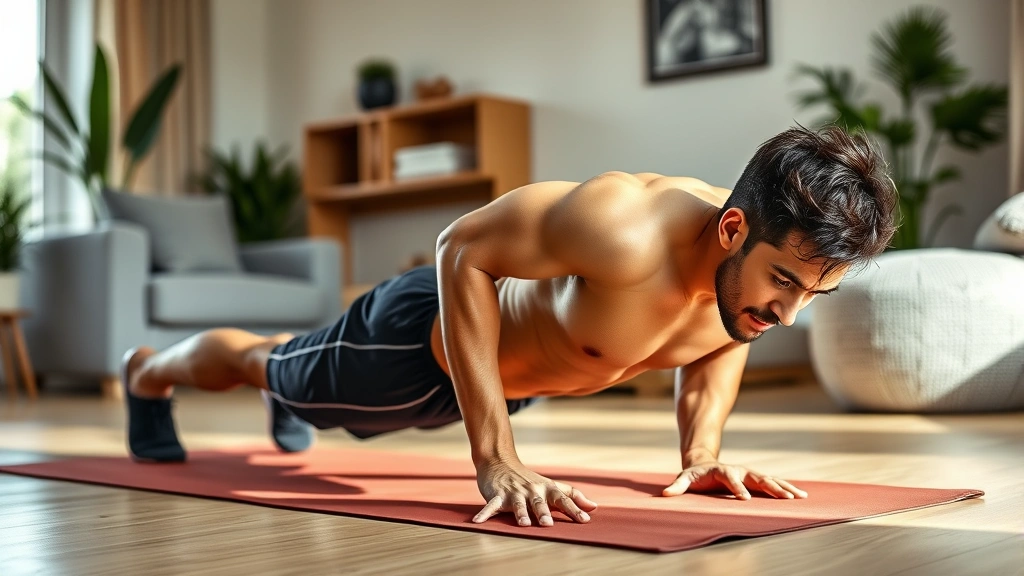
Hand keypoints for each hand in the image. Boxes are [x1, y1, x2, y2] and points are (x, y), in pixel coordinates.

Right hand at [472, 458, 597, 526]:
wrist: (499, 461)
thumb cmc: (529, 479)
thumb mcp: (551, 486)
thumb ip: (572, 496)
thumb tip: (595, 507)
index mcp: (546, 489)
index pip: (563, 499)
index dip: (574, 509)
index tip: (585, 520)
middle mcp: (532, 490)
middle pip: (539, 502)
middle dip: (543, 513)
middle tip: (549, 524)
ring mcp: (514, 492)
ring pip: (518, 504)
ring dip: (520, 514)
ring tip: (523, 524)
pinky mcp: (497, 495)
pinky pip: (491, 505)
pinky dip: (484, 513)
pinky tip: (478, 522)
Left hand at [662, 459, 807, 499]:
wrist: (704, 465)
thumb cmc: (694, 476)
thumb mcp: (684, 480)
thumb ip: (677, 487)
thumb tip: (665, 495)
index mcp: (721, 470)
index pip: (730, 478)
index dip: (737, 487)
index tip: (745, 498)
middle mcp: (738, 470)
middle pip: (756, 477)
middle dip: (770, 487)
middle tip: (784, 497)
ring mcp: (748, 474)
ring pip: (769, 479)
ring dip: (784, 487)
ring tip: (799, 496)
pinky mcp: (755, 480)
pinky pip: (772, 484)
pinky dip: (786, 489)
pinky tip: (800, 495)